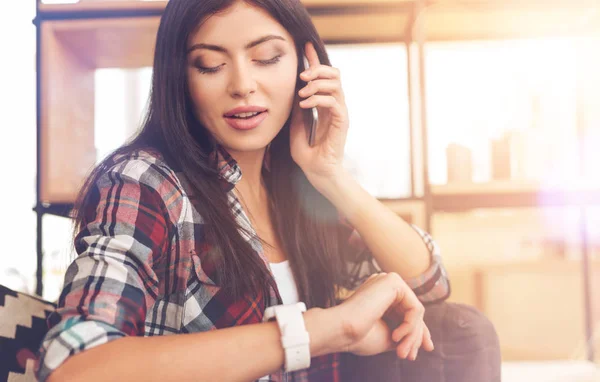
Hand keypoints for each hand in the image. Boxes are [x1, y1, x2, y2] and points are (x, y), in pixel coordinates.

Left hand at [289, 42, 348, 186]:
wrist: (317, 172)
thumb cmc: (307, 154)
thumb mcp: (295, 127)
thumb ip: (297, 109)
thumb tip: (293, 92)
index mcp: (325, 105)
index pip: (323, 77)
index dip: (315, 60)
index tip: (306, 46)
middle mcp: (335, 106)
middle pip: (334, 74)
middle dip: (318, 68)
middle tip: (301, 76)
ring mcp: (340, 113)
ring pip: (336, 84)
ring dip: (317, 84)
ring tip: (302, 94)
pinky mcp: (342, 122)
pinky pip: (334, 101)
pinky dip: (318, 99)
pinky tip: (304, 105)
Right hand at [332, 273, 433, 359]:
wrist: (342, 330)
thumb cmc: (360, 336)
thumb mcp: (388, 336)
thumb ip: (404, 333)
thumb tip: (421, 338)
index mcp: (380, 295)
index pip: (407, 312)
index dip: (417, 332)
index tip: (423, 350)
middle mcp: (385, 284)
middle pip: (413, 312)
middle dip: (416, 336)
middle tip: (410, 356)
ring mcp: (389, 280)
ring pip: (416, 311)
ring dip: (412, 335)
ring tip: (401, 352)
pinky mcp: (393, 281)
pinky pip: (415, 308)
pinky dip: (410, 326)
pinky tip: (396, 336)